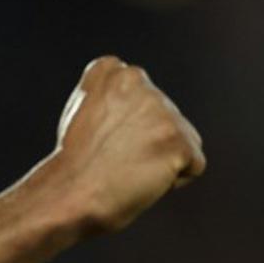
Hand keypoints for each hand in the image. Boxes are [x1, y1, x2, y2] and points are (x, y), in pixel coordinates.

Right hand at [50, 56, 205, 233]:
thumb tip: (149, 110)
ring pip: (184, 139)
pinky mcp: (179, 141)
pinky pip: (194, 165)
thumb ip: (116, 97)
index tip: (99, 137)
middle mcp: (137, 79)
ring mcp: (161, 110)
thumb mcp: (84, 110)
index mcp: (111, 69)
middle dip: (147, 140)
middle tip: (111, 156)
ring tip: (127, 167)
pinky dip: (173, 180)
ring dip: (163, 157)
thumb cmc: (74, 161)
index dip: (125, 124)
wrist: (70, 192)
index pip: (142, 97)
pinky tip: (141, 179)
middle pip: (166, 116)